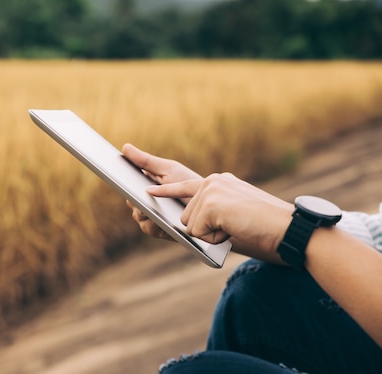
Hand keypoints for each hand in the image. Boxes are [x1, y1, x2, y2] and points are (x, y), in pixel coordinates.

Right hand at [122, 143, 201, 240]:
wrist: (210, 202)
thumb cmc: (189, 183)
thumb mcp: (167, 169)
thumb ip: (145, 161)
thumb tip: (124, 148)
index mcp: (145, 187)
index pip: (126, 185)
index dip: (118, 179)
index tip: (109, 171)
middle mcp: (145, 204)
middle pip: (129, 201)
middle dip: (131, 195)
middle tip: (131, 189)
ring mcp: (152, 218)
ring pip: (137, 215)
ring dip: (141, 209)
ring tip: (143, 202)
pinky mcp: (160, 230)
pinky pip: (148, 227)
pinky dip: (150, 220)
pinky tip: (154, 214)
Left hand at [147, 173, 293, 258]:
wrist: (292, 231)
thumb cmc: (268, 230)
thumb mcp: (235, 217)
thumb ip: (213, 214)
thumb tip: (187, 225)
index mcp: (220, 183)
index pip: (186, 187)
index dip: (166, 191)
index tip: (148, 191)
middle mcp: (213, 181)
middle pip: (186, 217)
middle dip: (205, 231)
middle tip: (234, 228)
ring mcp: (211, 190)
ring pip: (189, 226)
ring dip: (210, 236)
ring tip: (236, 228)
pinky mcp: (211, 203)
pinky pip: (196, 233)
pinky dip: (214, 240)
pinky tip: (234, 230)